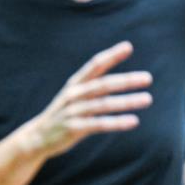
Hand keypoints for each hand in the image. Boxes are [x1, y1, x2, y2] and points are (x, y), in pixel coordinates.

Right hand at [23, 41, 152, 160]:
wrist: (36, 137)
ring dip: (126, 101)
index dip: (111, 55)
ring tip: (147, 99)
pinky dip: (116, 122)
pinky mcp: (73, 129)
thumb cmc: (62, 115)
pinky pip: (98, 124)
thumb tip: (123, 78)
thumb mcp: (74, 96)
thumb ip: (95, 87)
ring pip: (103, 104)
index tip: (128, 47)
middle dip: (126, 80)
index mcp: (75, 84)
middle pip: (103, 84)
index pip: (94, 65)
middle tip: (148, 78)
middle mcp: (73, 95)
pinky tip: (133, 121)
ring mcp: (72, 112)